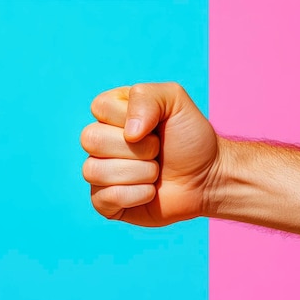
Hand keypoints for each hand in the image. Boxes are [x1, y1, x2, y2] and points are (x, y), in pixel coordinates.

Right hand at [81, 82, 218, 225]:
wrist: (208, 178)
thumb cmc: (190, 139)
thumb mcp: (175, 101)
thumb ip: (148, 97)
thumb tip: (129, 133)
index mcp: (111, 113)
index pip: (99, 108)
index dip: (129, 118)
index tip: (154, 126)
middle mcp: (101, 142)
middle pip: (91, 139)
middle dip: (137, 148)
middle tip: (157, 152)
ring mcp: (101, 173)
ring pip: (93, 170)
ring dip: (138, 172)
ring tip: (156, 173)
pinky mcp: (106, 202)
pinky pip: (103, 199)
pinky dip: (135, 195)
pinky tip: (150, 192)